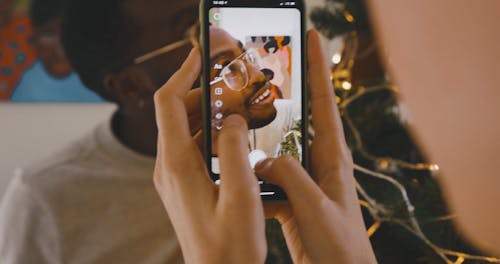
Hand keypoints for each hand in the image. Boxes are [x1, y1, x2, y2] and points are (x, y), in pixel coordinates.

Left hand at [153, 49, 265, 263]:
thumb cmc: (230, 245)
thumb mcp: (241, 195)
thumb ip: (237, 151)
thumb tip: (233, 120)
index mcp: (177, 165)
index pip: (168, 103)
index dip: (182, 73)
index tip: (200, 55)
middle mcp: (168, 167)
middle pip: (176, 112)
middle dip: (201, 91)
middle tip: (231, 82)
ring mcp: (173, 177)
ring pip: (184, 129)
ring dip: (206, 112)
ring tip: (235, 105)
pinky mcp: (182, 185)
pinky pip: (190, 147)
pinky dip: (207, 133)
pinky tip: (232, 136)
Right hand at [258, 30, 376, 263]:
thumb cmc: (340, 247)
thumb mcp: (314, 207)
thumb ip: (290, 177)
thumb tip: (263, 160)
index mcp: (332, 158)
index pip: (325, 102)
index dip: (318, 68)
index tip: (312, 36)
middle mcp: (320, 163)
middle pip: (301, 118)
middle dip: (286, 92)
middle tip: (267, 69)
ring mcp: (306, 180)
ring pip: (280, 148)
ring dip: (265, 136)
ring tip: (244, 120)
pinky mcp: (295, 197)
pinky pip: (271, 176)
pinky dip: (257, 173)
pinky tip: (242, 174)